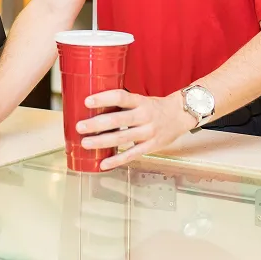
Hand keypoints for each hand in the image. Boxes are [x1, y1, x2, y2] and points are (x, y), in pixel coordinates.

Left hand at [76, 90, 196, 170]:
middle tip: (80, 126)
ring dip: (102, 141)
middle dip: (97, 123)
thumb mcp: (141, 100)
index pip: (121, 97)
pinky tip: (103, 163)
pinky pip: (132, 154)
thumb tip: (95, 107)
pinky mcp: (151, 146)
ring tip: (85, 143)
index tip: (87, 101)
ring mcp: (148, 132)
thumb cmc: (155, 107)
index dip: (104, 98)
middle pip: (118, 119)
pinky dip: (117, 160)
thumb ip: (123, 104)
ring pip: (122, 138)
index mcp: (140, 101)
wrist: (180, 116)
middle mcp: (144, 116)